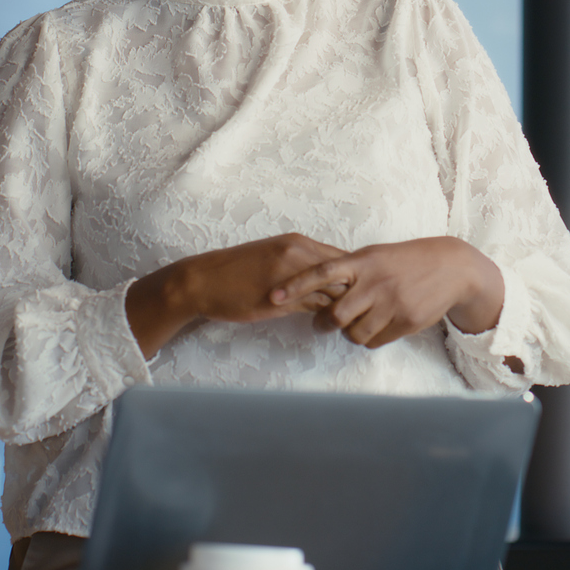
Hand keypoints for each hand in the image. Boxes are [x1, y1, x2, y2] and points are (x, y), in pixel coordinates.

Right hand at [125, 233, 348, 356]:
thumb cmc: (236, 272)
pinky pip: (317, 308)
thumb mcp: (273, 258)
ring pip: (335, 291)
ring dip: (346, 307)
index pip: (343, 257)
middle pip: (346, 272)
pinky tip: (329, 327)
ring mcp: (291, 276)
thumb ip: (300, 263)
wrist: (203, 281)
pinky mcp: (282, 300)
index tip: (361, 292)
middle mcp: (298, 253)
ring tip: (352, 321)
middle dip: (359, 291)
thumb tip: (325, 278)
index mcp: (298, 242)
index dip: (355, 276)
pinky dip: (328, 319)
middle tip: (366, 309)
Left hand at [270, 236, 503, 348]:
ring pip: (353, 333)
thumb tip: (315, 286)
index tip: (274, 296)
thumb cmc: (406, 260)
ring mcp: (391, 304)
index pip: (321, 272)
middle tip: (321, 324)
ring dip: (349, 333)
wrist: (451, 268)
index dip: (296, 285)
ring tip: (356, 322)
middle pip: (335, 315)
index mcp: (362, 261)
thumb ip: (348, 269)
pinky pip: (374, 341)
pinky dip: (370, 338)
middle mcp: (374, 282)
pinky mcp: (406, 322)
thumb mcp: (375, 255)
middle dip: (322, 324)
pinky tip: (377, 326)